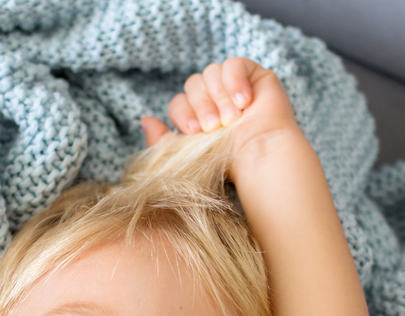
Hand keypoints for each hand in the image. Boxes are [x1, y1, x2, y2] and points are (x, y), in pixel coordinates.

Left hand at [140, 57, 304, 177]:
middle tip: (214, 128)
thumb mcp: (185, 154)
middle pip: (192, 84)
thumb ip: (162, 139)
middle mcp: (216, 99)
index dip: (182, 113)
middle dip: (201, 106)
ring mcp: (235, 86)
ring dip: (219, 97)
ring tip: (233, 119)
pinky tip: (245, 101)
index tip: (194, 131)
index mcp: (200, 116)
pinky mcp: (255, 75)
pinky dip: (235, 81)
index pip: (179, 101)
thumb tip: (144, 119)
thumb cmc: (228, 162)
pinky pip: (234, 64)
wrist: (259, 158)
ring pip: (211, 72)